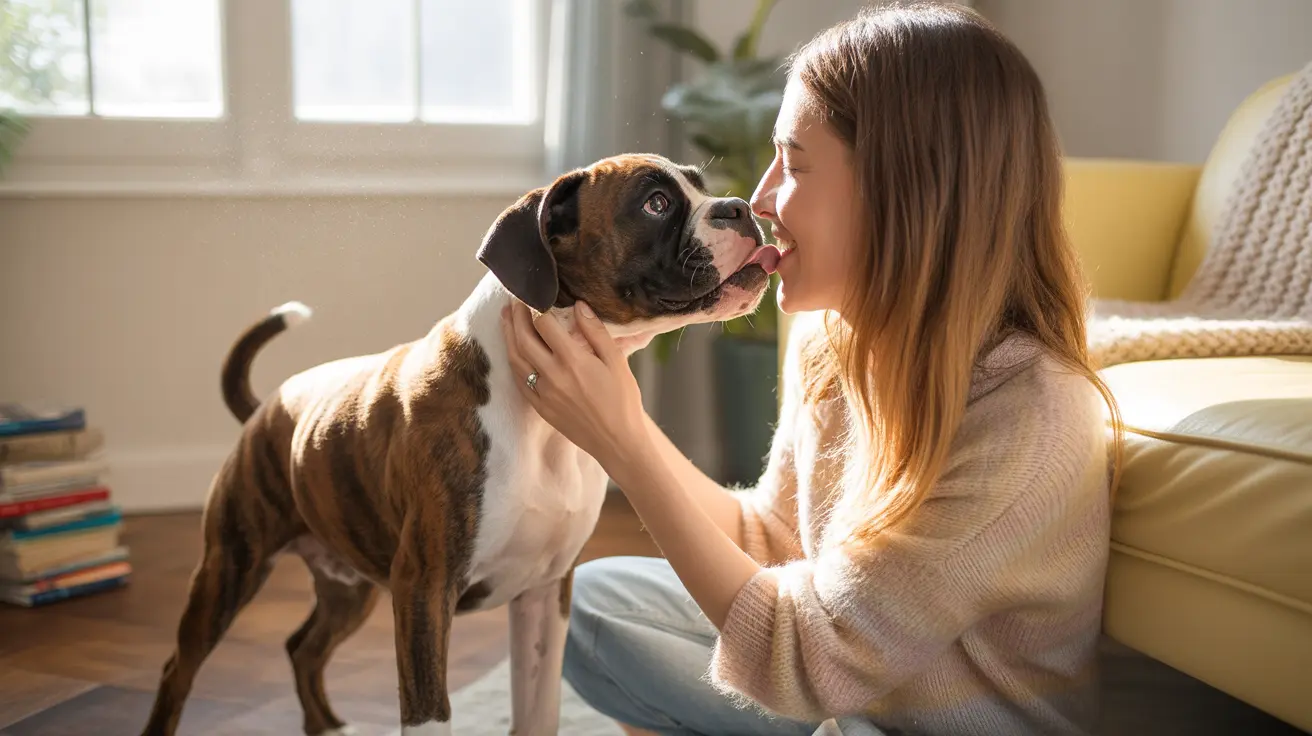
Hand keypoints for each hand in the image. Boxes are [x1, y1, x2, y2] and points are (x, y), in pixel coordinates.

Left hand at [500, 300, 650, 469]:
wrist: (618, 441)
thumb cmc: (622, 400)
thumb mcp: (616, 361)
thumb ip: (596, 331)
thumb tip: (578, 305)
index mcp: (573, 361)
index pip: (545, 325)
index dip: (537, 307)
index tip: (535, 297)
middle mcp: (553, 375)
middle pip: (524, 339)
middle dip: (516, 317)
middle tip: (512, 301)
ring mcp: (543, 393)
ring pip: (516, 359)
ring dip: (508, 336)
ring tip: (505, 319)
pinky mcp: (540, 407)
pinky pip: (519, 380)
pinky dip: (513, 362)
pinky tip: (513, 352)